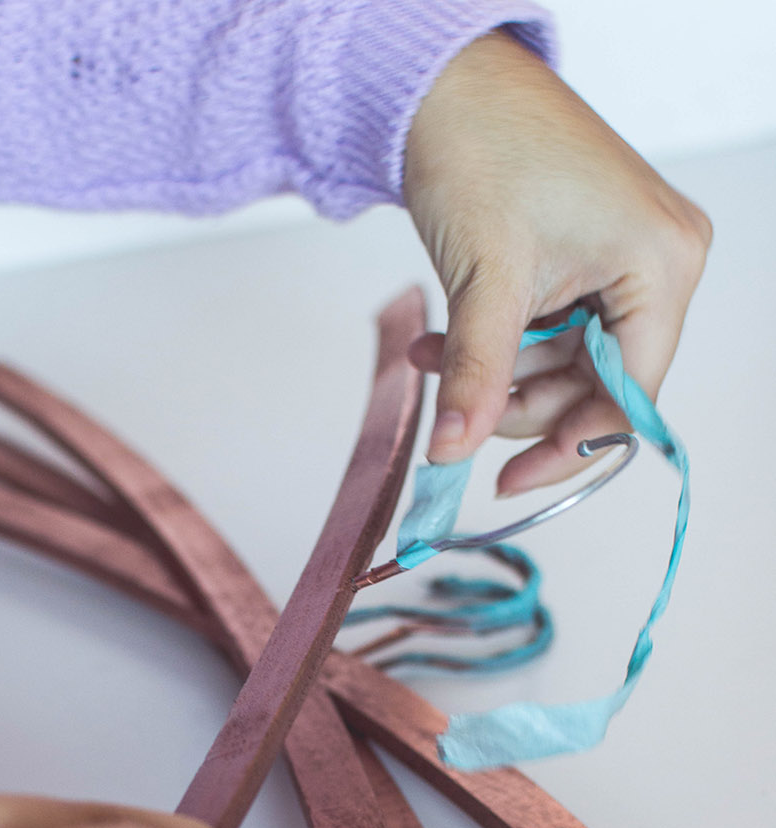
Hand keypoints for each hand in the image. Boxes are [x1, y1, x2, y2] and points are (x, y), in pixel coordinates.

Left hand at [403, 29, 711, 492]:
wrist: (441, 82)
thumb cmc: (481, 147)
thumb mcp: (484, 281)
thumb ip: (477, 377)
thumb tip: (453, 452)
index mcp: (660, 265)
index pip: (627, 393)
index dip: (569, 445)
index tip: (510, 481)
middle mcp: (656, 263)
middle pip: (595, 383)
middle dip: (517, 403)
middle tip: (454, 412)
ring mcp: (622, 258)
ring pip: (564, 363)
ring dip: (495, 374)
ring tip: (430, 359)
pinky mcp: (585, 256)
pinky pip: (548, 329)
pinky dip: (496, 345)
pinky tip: (441, 343)